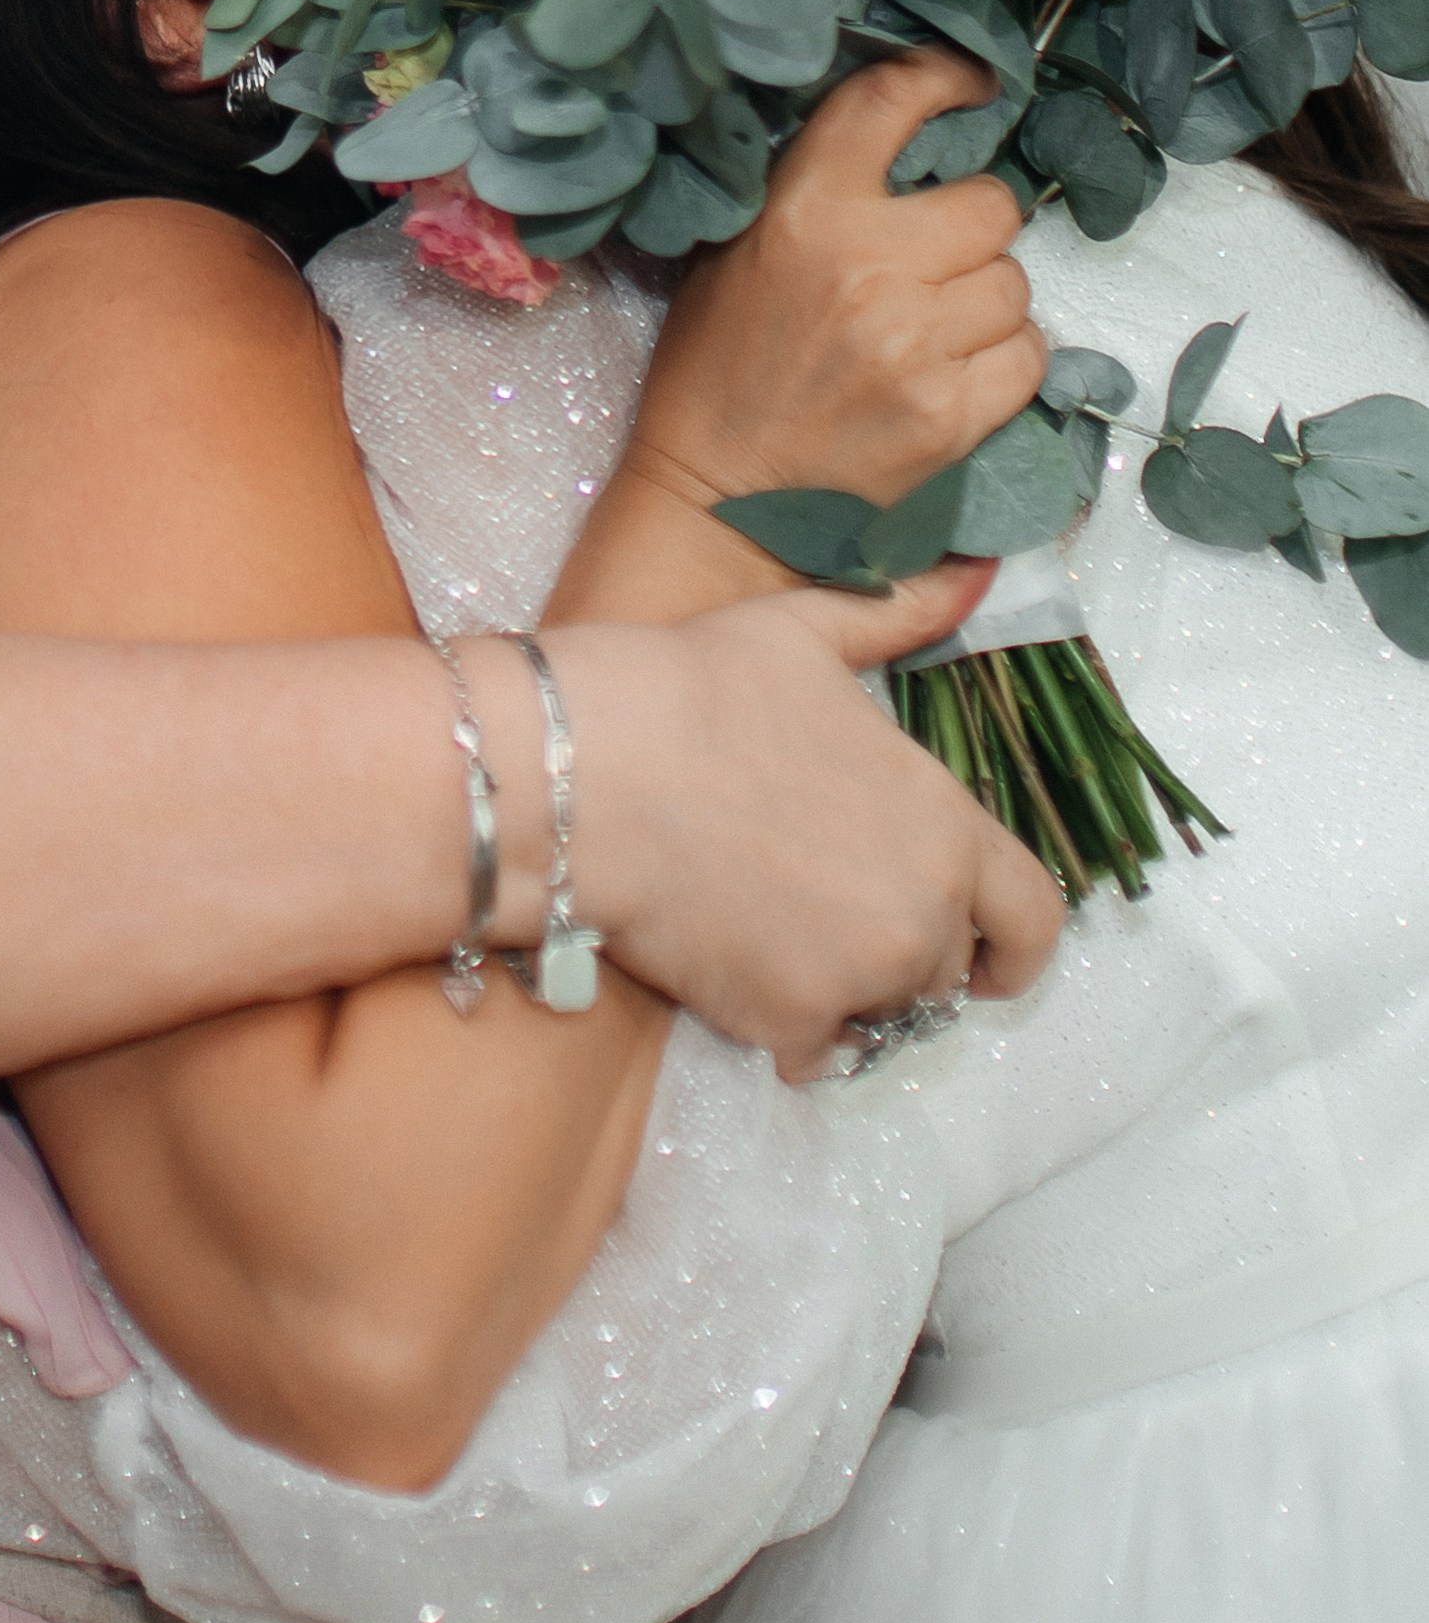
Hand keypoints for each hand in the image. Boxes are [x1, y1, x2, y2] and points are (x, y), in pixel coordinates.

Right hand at [542, 573, 1062, 1080]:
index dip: (1015, 946)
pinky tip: (735, 969)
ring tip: (774, 932)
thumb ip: (902, 616)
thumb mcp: (806, 631)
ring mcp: (860, 978)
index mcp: (946, 826)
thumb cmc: (698, 689)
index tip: (988, 960)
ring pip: (879, 1012)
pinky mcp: (787, 1023)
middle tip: (825, 909)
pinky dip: (783, 1025)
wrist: (587, 771)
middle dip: (899, 948)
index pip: (1034, 920)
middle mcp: (924, 914)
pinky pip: (812, 1050)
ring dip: (845, 989)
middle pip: (944, 969)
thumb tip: (978, 572)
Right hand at [630, 48, 1047, 523]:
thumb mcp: (733, 255)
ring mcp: (916, 345)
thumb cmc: (716, 371)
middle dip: (972, 229)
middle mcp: (869, 269)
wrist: (716, 501)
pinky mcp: (949, 415)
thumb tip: (898, 142)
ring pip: (1015, 285)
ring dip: (986, 302)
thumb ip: (810, 193)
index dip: (943, 76)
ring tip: (936, 328)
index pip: (888, 103)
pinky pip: (1027, 357)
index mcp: (804, 214)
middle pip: (991, 206)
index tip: (971, 83)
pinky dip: (1003, 362)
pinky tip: (955, 373)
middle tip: (935, 261)